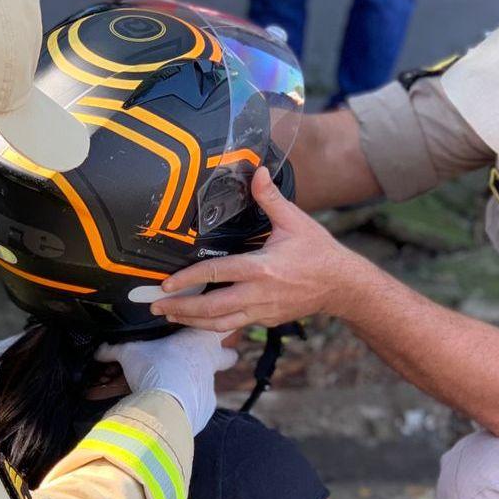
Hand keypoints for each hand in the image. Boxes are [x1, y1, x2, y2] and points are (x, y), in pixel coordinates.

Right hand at [96, 329, 236, 434]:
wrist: (166, 406)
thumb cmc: (154, 368)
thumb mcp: (130, 352)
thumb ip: (115, 349)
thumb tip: (99, 349)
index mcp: (201, 340)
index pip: (221, 324)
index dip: (218, 324)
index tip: (212, 324)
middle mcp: (211, 363)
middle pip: (229, 355)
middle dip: (222, 356)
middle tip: (200, 358)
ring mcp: (211, 387)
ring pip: (209, 382)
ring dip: (194, 383)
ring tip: (171, 388)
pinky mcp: (206, 409)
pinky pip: (198, 405)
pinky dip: (186, 406)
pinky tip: (169, 407)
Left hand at [149, 167, 365, 331]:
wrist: (342, 285)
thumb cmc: (319, 252)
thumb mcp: (295, 221)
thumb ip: (271, 198)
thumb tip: (257, 171)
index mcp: (261, 268)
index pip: (216, 274)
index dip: (187, 280)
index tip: (166, 285)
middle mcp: (259, 294)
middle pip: (212, 308)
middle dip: (181, 309)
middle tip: (156, 306)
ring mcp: (262, 311)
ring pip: (220, 324)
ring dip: (192, 322)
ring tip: (171, 317)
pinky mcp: (267, 320)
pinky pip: (234, 326)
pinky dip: (213, 327)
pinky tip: (198, 322)